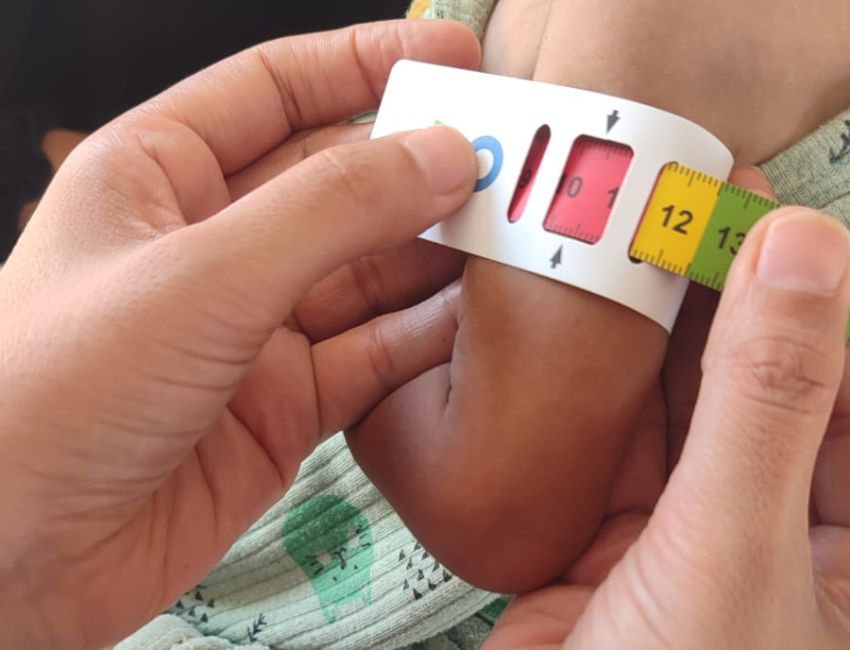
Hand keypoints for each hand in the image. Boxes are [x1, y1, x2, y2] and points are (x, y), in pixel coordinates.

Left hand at [0, 20, 478, 649]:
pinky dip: (425, 337)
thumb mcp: (200, 277)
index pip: (277, 90)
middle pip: (339, 184)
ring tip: (515, 236)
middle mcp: (214, 245)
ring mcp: (254, 329)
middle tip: (510, 160)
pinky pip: (372, 355)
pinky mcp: (286, 406)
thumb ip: (330, 212)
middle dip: (421, 169)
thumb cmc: (53, 393)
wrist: (17, 562)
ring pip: (368, 274)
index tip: (453, 57)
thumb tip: (441, 157)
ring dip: (436, 255)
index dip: (367, 64)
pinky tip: (477, 317)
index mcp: (161, 175)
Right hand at [485, 177, 849, 647]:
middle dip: (720, 295)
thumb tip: (799, 247)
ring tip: (620, 237)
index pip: (847, 376)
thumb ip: (767, 401)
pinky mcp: (613, 535)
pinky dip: (592, 387)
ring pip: (680, 404)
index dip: (812, 287)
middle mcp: (781, 522)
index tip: (759, 205)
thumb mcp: (733, 550)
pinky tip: (573, 321)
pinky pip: (613, 442)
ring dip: (651, 332)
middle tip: (675, 199)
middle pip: (762, 379)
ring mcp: (692, 526)